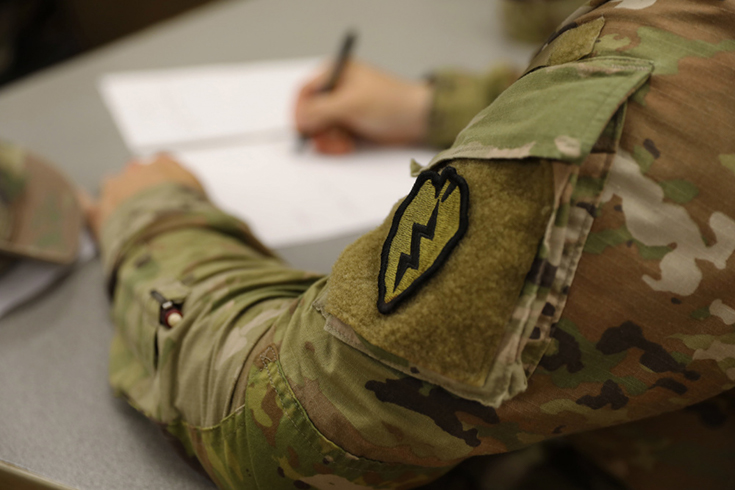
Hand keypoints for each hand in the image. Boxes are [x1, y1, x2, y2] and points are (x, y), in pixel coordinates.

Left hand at [83, 155, 203, 239]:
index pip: (164, 163)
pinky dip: (83, 202)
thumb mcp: (209, 206)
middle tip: (153, 212)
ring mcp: (115, 189)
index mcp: (166, 165)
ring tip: (130, 219)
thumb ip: (199, 200)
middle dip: (143, 190)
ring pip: (113, 186)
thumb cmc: (194, 221)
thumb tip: (202, 210)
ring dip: (120, 198)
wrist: (173, 240)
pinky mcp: (98, 211)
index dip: (166, 181)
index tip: (170, 194)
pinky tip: (81, 200)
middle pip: (136, 175)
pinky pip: (85, 203)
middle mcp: (139, 171)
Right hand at [294, 61, 432, 153]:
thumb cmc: (390, 102)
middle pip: (309, 114)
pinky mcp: (350, 126)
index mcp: (335, 74)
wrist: (418, 119)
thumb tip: (299, 120)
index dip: (299, 112)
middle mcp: (336, 91)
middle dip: (317, 130)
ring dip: (327, 140)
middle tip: (327, 140)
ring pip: (319, 129)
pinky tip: (348, 146)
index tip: (301, 130)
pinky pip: (332, 138)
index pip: (304, 92)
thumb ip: (320, 110)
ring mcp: (343, 110)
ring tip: (343, 144)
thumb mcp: (351, 104)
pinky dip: (336, 145)